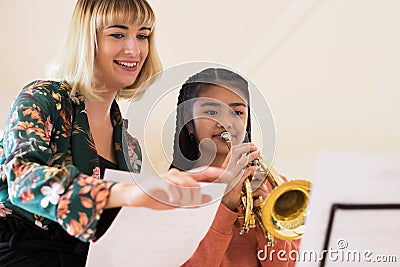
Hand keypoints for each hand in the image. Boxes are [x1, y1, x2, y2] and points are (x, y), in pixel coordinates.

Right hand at [106, 167, 224, 209]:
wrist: (136, 197)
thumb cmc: (157, 197)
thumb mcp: (178, 201)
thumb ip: (193, 200)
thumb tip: (209, 198)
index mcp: (183, 179)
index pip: (203, 174)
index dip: (216, 174)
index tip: (228, 175)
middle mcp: (177, 175)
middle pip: (195, 181)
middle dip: (198, 194)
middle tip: (193, 204)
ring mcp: (168, 177)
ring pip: (185, 184)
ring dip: (186, 197)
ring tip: (180, 203)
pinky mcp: (158, 181)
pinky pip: (172, 187)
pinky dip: (175, 196)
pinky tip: (172, 200)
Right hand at [219, 143, 260, 210]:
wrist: (223, 204)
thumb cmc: (228, 191)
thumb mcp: (232, 178)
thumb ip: (240, 170)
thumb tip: (250, 165)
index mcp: (225, 166)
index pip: (232, 151)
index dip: (242, 146)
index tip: (251, 145)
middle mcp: (226, 170)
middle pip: (235, 153)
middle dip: (246, 147)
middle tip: (255, 147)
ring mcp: (230, 176)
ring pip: (240, 162)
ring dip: (250, 156)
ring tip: (258, 154)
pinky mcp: (234, 184)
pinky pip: (242, 174)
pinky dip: (249, 170)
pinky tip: (255, 168)